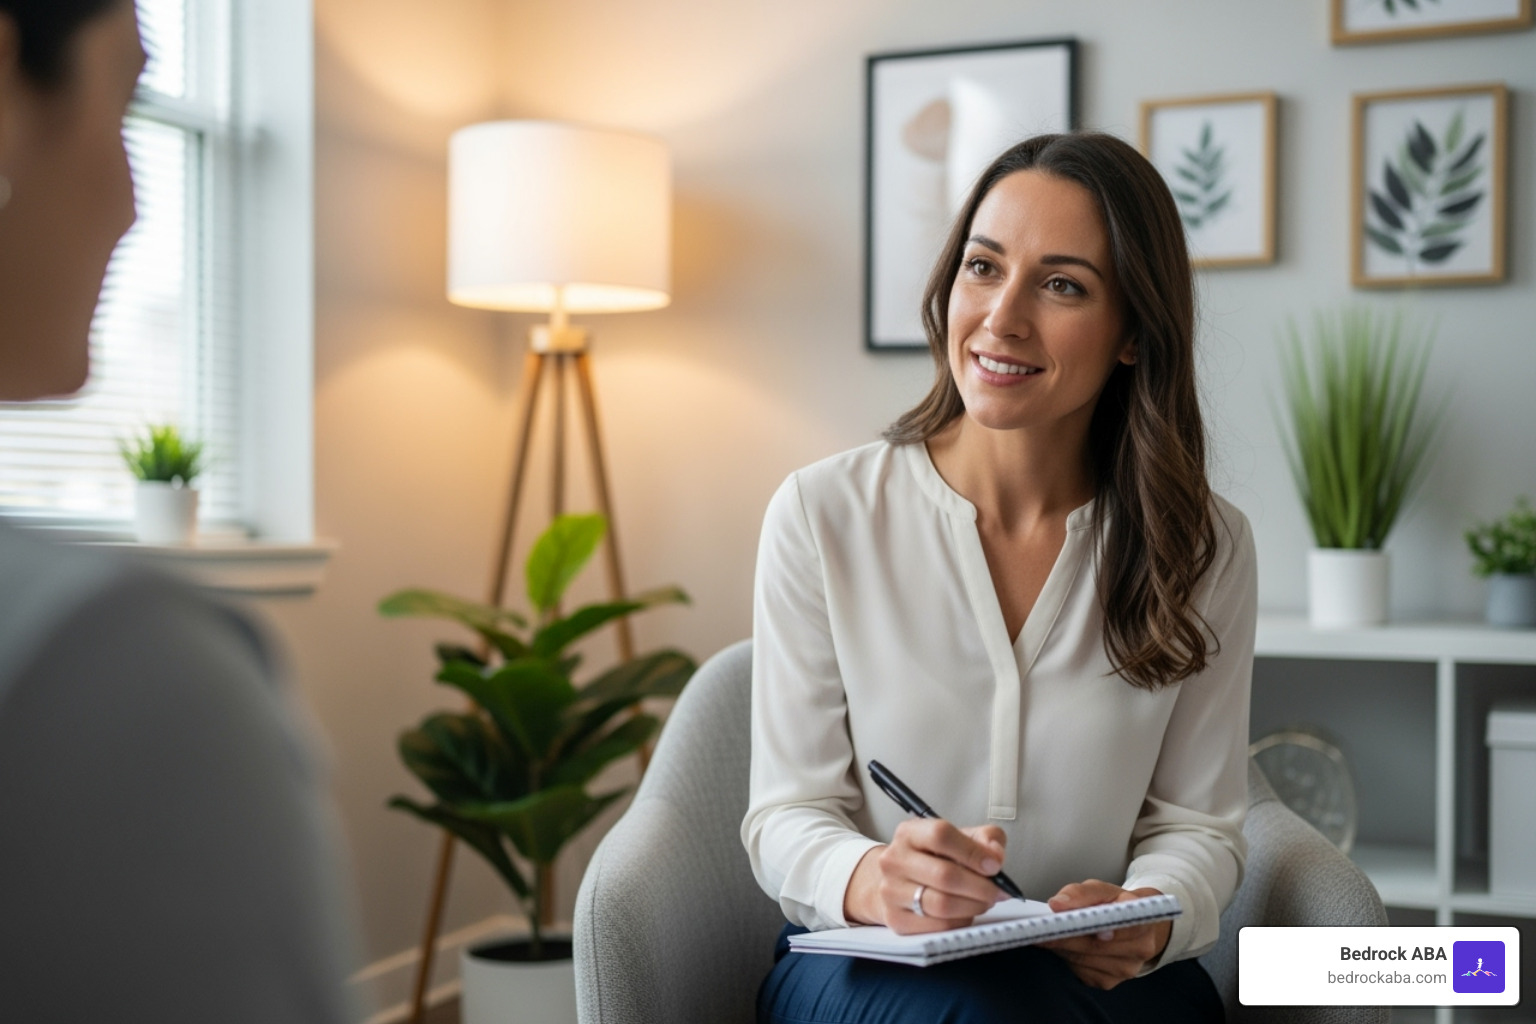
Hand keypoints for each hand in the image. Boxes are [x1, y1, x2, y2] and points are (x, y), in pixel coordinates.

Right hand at [843, 819, 1006, 933]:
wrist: (897, 881)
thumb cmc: (933, 858)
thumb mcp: (958, 838)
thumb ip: (985, 838)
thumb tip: (995, 857)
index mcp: (909, 833)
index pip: (941, 835)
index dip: (973, 852)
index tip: (994, 865)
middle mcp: (894, 860)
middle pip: (945, 875)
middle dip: (981, 886)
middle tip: (997, 891)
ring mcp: (892, 891)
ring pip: (942, 904)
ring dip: (974, 905)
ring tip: (984, 901)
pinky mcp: (897, 920)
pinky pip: (939, 926)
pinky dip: (961, 921)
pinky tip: (966, 912)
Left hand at [1039, 881, 1171, 988]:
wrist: (1133, 925)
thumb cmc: (1115, 903)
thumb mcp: (1102, 889)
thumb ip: (1081, 893)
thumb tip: (1057, 905)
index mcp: (1145, 919)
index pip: (1126, 925)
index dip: (1103, 927)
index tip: (1080, 923)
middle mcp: (1141, 948)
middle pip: (1096, 946)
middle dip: (1065, 935)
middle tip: (1039, 927)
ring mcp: (1126, 969)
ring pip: (1084, 959)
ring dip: (1061, 946)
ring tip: (1044, 932)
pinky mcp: (1109, 982)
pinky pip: (1080, 971)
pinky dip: (1066, 957)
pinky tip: (1061, 945)